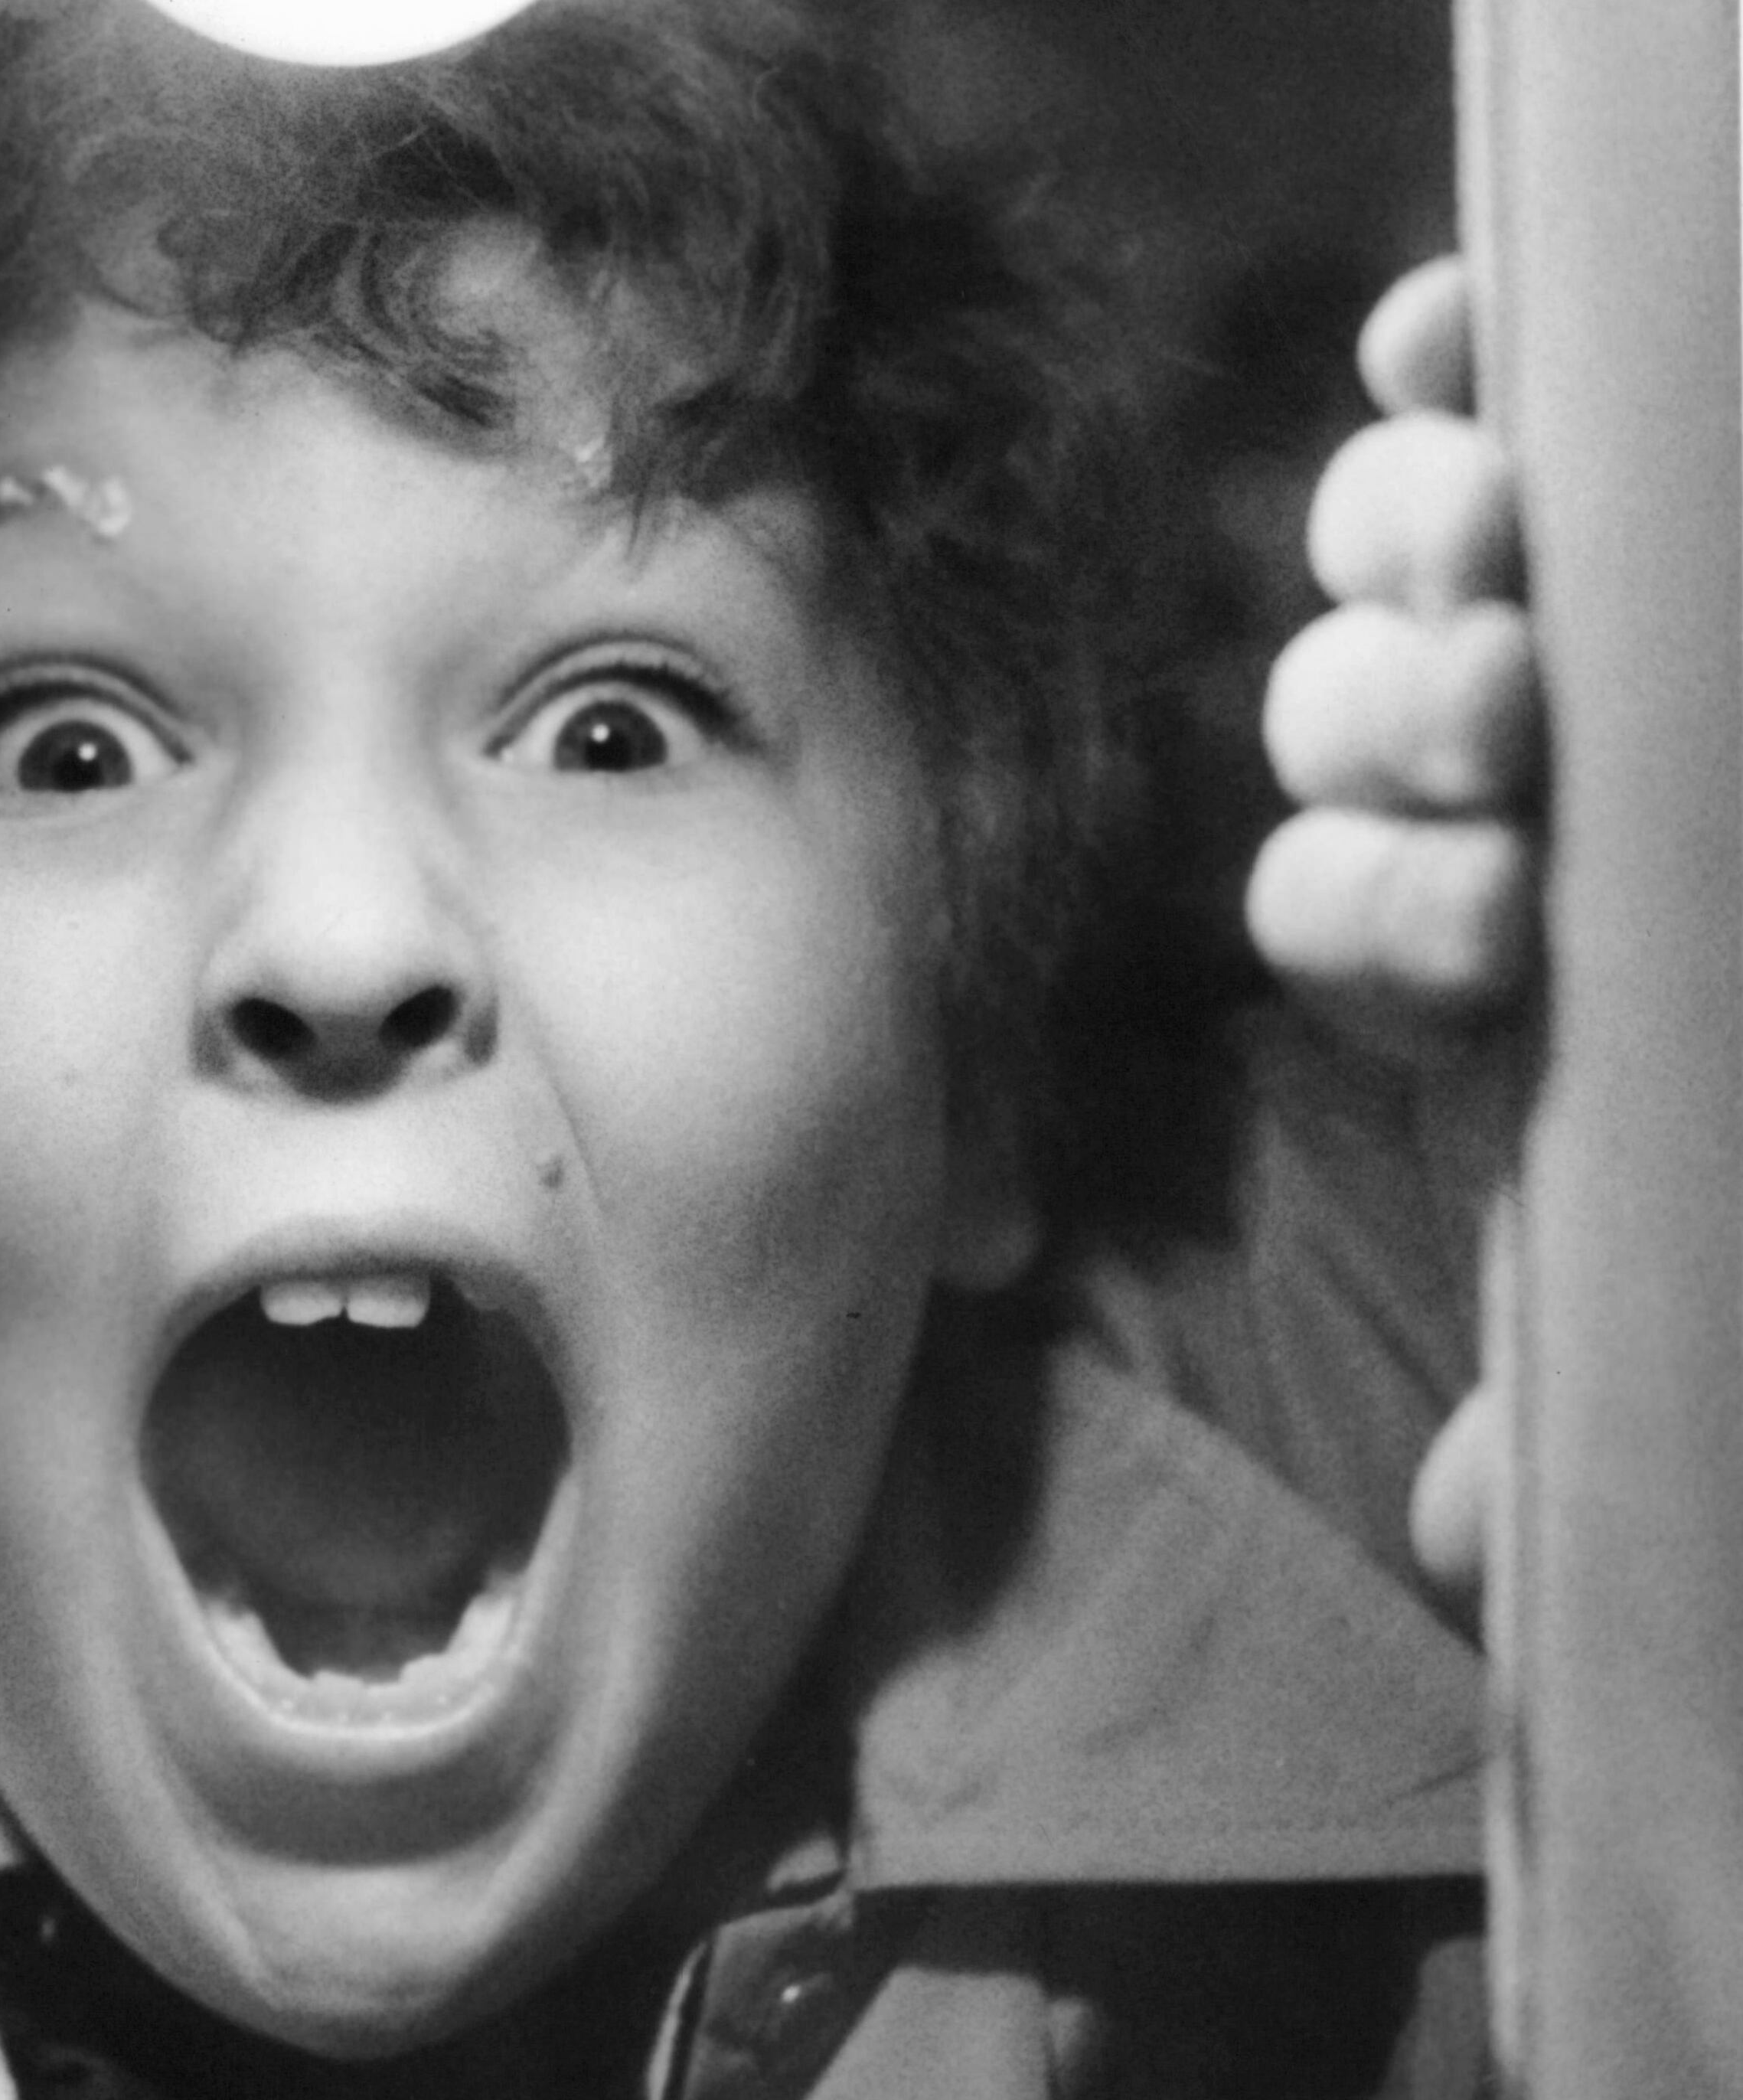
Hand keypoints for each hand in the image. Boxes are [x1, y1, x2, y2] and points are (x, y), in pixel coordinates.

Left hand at [1245, 257, 1540, 1603]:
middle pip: (1344, 727)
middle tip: (1492, 717)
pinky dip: (1448, 354)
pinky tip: (1444, 340)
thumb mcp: (1729, 1221)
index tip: (1495, 930)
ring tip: (1488, 542)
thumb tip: (1464, 1542)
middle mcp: (1518, 775)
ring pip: (1396, 556)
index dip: (1378, 916)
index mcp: (1521, 945)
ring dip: (1404, 542)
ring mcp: (1579, 609)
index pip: (1355, 925)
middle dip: (1384, 720)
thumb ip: (1624, 1369)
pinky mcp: (1643, 475)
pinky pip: (1489, 378)